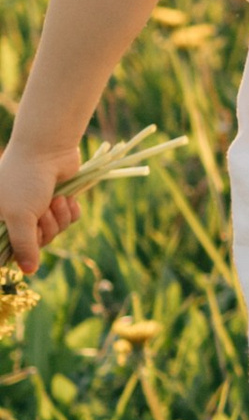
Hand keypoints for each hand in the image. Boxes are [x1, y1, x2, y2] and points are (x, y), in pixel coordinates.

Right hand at [0, 130, 83, 278]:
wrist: (48, 148)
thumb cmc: (26, 181)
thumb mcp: (20, 216)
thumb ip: (23, 246)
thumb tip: (27, 271)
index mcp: (1, 218)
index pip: (9, 249)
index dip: (21, 250)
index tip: (30, 235)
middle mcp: (18, 215)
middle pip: (38, 243)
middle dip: (46, 228)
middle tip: (44, 212)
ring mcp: (39, 207)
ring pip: (56, 231)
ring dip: (59, 217)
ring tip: (56, 200)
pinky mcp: (58, 200)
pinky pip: (69, 219)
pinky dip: (71, 210)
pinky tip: (67, 197)